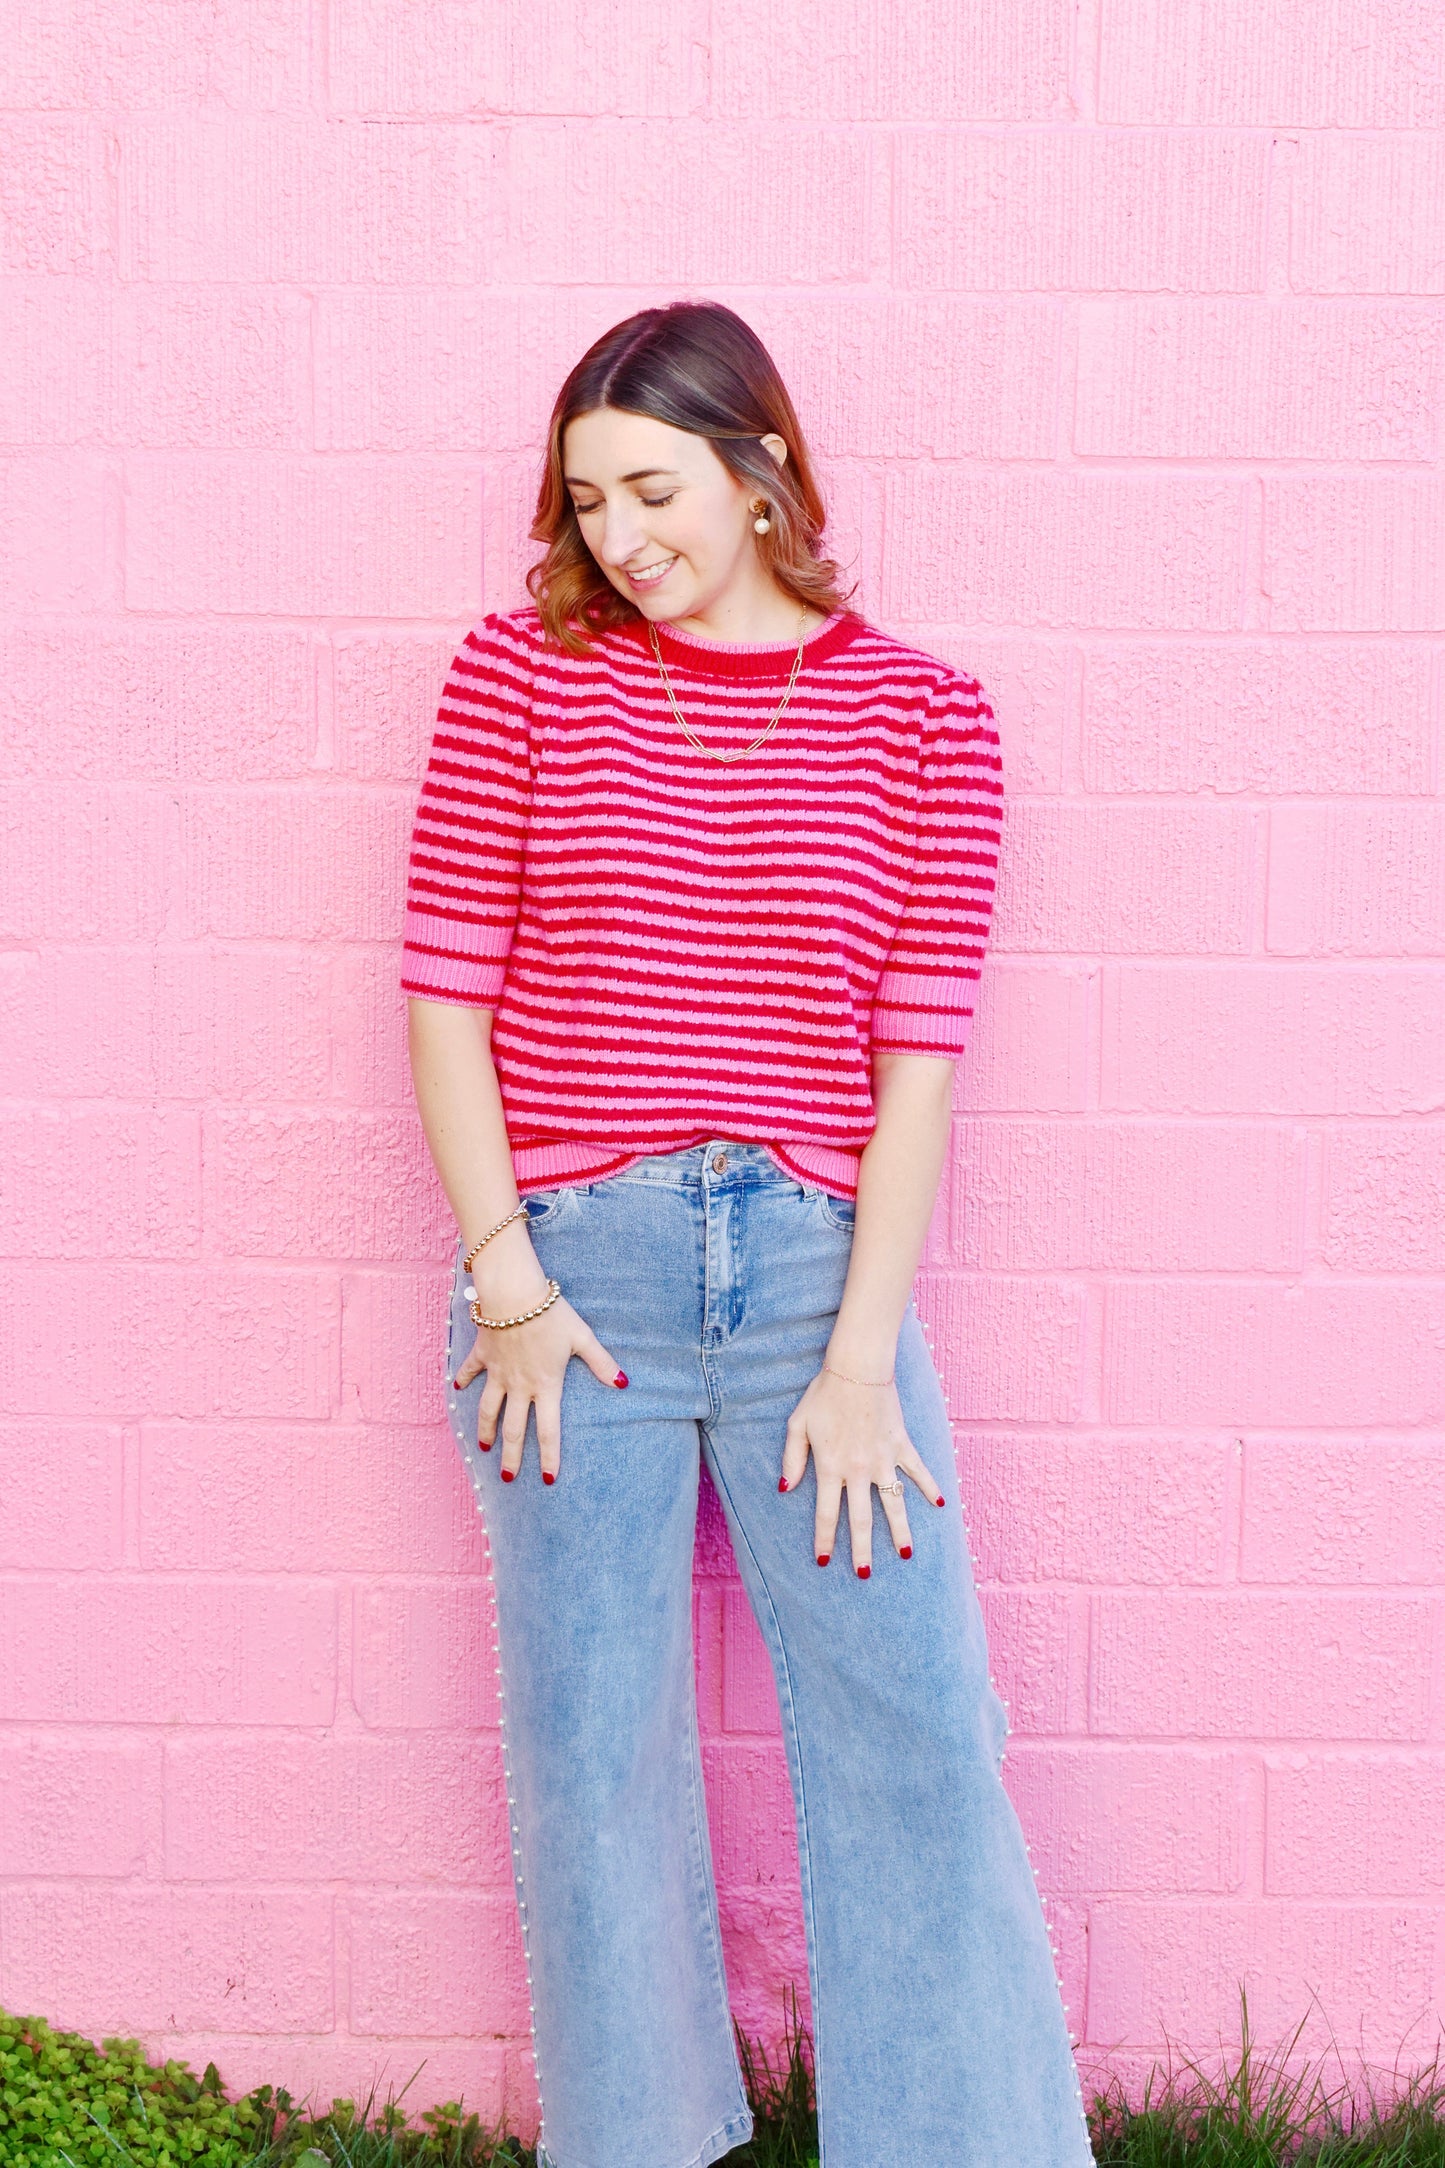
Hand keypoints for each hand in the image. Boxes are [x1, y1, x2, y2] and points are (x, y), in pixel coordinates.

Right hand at [452, 1239, 624, 1484]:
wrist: (514, 1295)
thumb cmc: (551, 1314)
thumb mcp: (581, 1338)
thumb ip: (601, 1363)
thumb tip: (623, 1383)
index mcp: (546, 1385)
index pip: (548, 1430)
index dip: (549, 1456)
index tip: (547, 1479)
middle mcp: (519, 1386)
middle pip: (514, 1429)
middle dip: (511, 1457)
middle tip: (508, 1478)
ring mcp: (498, 1372)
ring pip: (488, 1410)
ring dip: (486, 1430)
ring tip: (484, 1447)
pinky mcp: (482, 1355)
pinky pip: (470, 1372)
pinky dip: (463, 1381)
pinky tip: (459, 1389)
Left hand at [779, 1367, 943, 1576]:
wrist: (857, 1368)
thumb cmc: (823, 1395)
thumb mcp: (797, 1425)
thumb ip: (792, 1459)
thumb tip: (784, 1488)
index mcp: (830, 1467)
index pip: (826, 1513)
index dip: (824, 1539)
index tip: (824, 1560)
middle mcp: (858, 1469)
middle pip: (861, 1518)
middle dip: (862, 1549)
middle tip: (865, 1574)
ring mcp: (883, 1458)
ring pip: (894, 1503)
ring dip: (900, 1530)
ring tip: (906, 1555)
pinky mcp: (901, 1444)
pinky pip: (918, 1470)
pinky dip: (930, 1486)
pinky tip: (941, 1504)